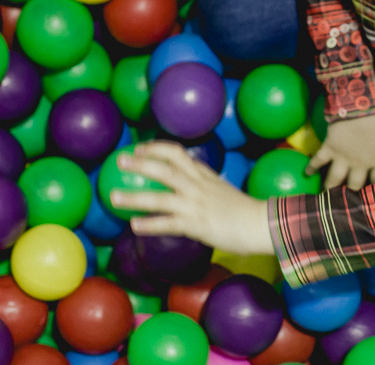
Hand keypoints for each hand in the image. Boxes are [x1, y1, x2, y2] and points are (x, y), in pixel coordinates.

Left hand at [111, 141, 274, 257]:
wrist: (261, 223)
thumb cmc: (242, 210)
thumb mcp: (221, 188)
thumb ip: (202, 184)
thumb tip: (185, 182)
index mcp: (203, 174)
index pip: (177, 152)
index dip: (155, 148)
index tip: (139, 148)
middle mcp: (197, 185)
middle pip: (164, 168)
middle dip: (140, 163)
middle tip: (120, 161)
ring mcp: (196, 204)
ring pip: (159, 196)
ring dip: (134, 196)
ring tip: (113, 197)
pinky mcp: (197, 224)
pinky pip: (168, 223)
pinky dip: (150, 224)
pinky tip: (134, 226)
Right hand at [306, 112, 374, 190]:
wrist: (363, 106)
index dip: (374, 188)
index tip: (371, 193)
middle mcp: (360, 164)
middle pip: (354, 185)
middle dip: (351, 194)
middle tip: (346, 199)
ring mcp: (343, 157)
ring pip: (334, 179)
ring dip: (329, 188)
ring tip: (324, 196)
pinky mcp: (329, 148)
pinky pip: (318, 160)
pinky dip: (311, 166)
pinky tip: (307, 173)